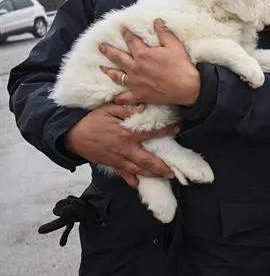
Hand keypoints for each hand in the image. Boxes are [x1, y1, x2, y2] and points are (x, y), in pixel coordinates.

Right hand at [64, 103, 178, 185]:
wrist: (71, 135)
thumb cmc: (91, 120)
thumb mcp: (108, 109)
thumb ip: (126, 109)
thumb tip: (143, 107)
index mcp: (126, 134)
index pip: (150, 133)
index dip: (165, 131)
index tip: (177, 129)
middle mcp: (124, 149)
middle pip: (146, 160)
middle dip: (160, 166)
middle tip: (172, 171)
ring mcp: (117, 158)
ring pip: (137, 169)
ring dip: (150, 174)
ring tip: (162, 177)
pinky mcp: (110, 163)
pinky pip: (122, 173)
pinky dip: (129, 179)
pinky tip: (136, 183)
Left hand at [100, 19, 199, 105]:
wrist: (187, 88)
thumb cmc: (181, 66)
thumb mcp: (174, 46)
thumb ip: (164, 33)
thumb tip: (157, 21)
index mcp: (143, 54)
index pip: (131, 41)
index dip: (126, 34)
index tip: (122, 29)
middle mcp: (135, 68)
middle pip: (118, 57)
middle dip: (108, 50)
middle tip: (101, 46)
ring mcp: (135, 83)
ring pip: (117, 76)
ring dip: (108, 71)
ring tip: (102, 68)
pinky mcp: (139, 95)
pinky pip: (124, 97)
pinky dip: (118, 98)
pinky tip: (114, 97)